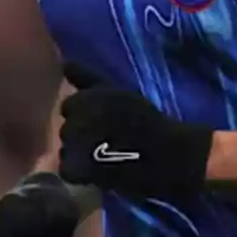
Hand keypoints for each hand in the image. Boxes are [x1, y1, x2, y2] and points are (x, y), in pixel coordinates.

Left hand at [58, 63, 213, 199]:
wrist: (171, 155)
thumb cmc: (148, 121)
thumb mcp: (118, 93)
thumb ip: (89, 78)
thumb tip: (65, 64)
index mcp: (90, 97)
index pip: (69, 106)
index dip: (83, 116)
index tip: (103, 124)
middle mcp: (81, 117)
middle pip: (67, 129)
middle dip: (81, 135)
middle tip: (105, 142)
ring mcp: (81, 144)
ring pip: (65, 150)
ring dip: (80, 154)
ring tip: (103, 158)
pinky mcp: (85, 169)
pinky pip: (68, 170)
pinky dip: (79, 173)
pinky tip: (96, 172)